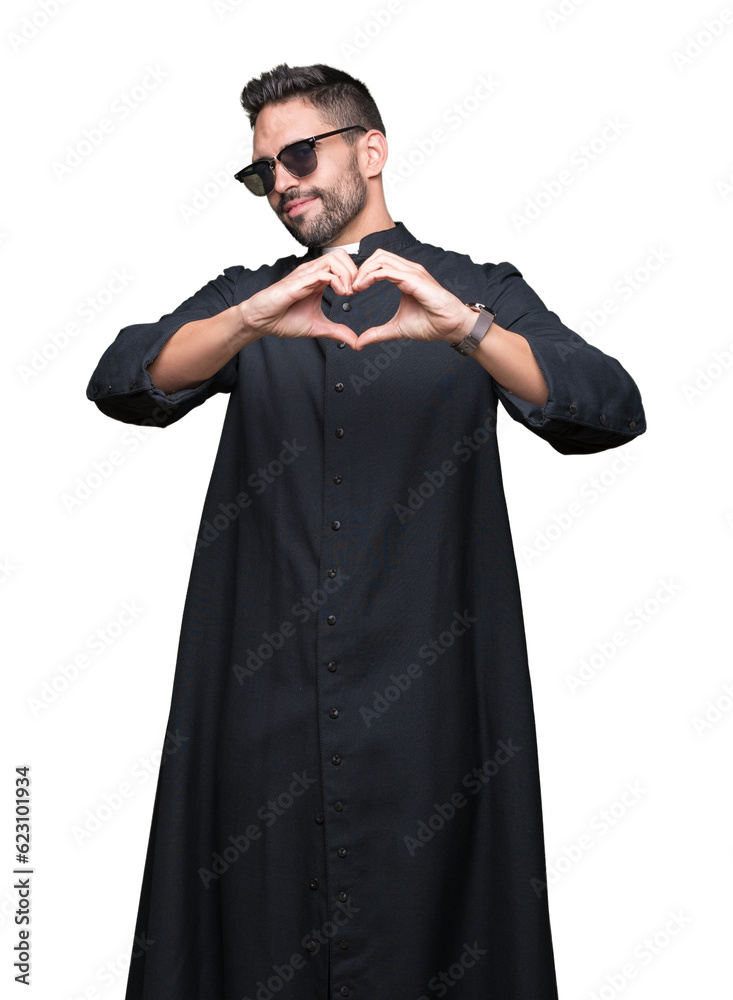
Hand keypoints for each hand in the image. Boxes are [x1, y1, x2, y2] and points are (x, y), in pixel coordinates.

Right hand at [240, 249, 359, 348]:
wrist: (262, 321)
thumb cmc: (283, 319)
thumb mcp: (317, 327)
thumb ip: (337, 332)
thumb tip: (355, 342)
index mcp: (319, 280)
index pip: (343, 264)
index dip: (355, 275)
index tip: (359, 293)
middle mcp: (313, 273)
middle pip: (342, 255)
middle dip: (355, 270)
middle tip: (357, 290)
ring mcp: (306, 275)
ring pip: (334, 258)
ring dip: (347, 273)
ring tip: (349, 292)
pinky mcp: (299, 281)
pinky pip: (322, 273)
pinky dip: (337, 281)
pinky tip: (341, 293)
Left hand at [350, 249, 475, 349]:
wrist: (451, 327)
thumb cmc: (431, 323)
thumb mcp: (397, 328)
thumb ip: (377, 333)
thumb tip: (359, 343)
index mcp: (405, 278)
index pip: (379, 264)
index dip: (363, 273)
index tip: (353, 290)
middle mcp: (408, 271)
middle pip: (378, 256)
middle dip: (360, 269)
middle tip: (351, 287)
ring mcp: (412, 273)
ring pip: (381, 259)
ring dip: (364, 271)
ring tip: (355, 287)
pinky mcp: (414, 279)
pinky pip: (388, 271)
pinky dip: (372, 276)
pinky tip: (363, 287)